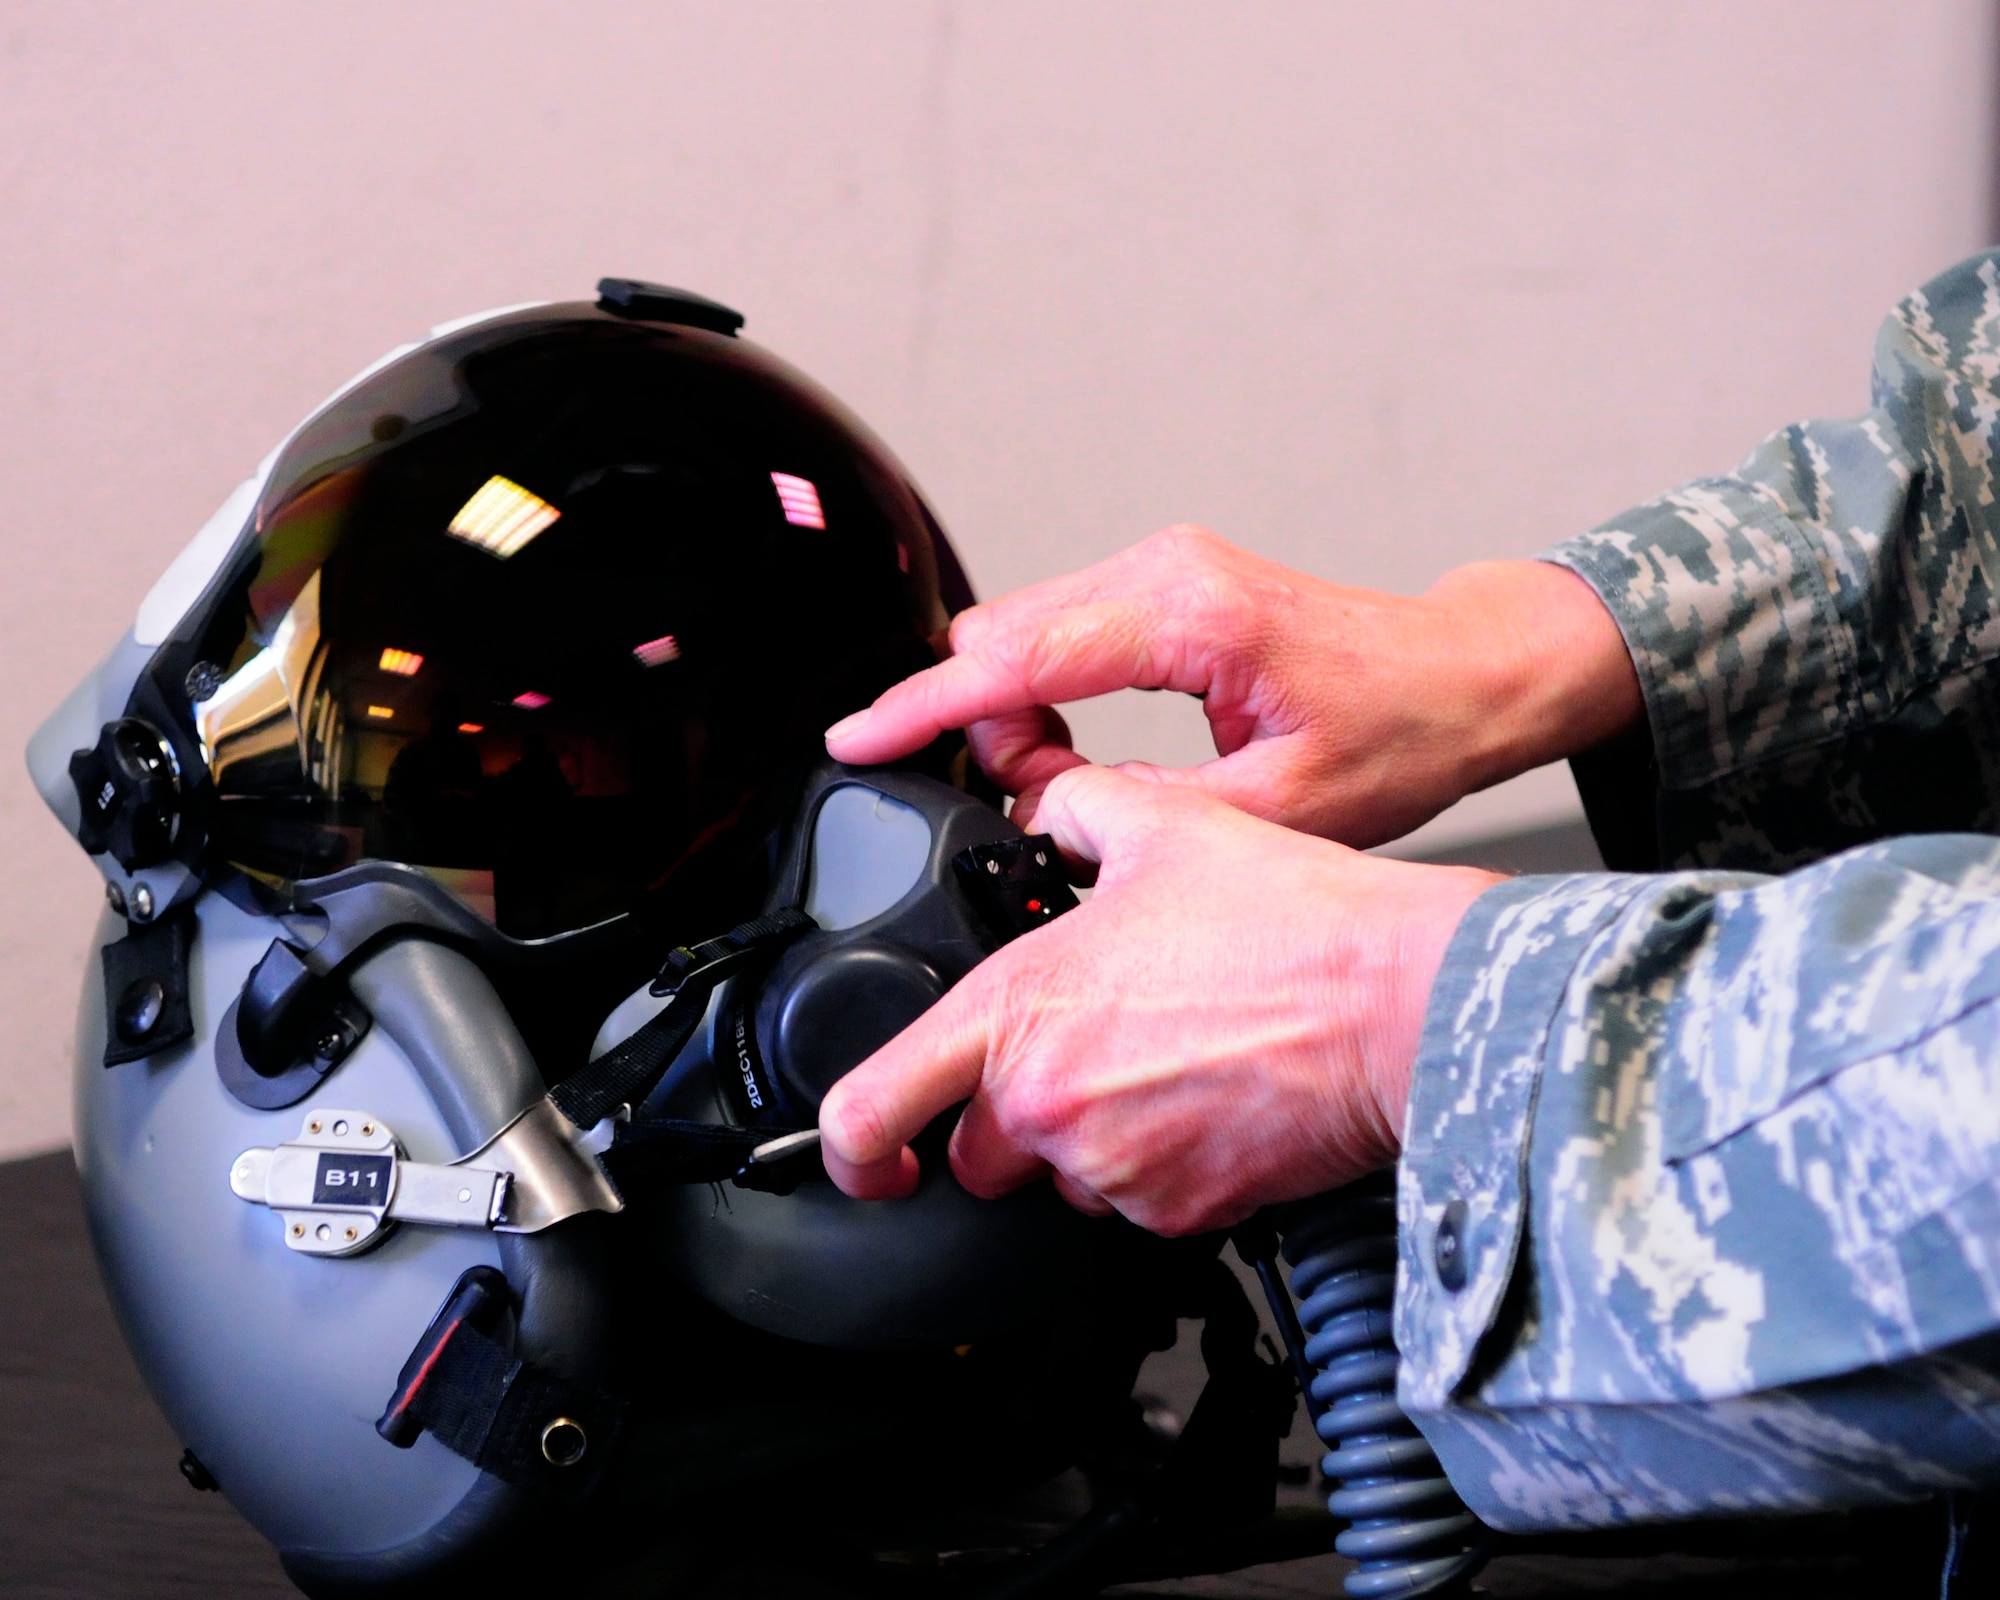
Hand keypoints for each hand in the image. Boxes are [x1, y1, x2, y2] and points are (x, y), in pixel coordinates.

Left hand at [818, 767, 1498, 1234]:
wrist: (1401, 1004)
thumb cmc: (1296, 923)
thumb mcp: (1166, 823)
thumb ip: (1079, 811)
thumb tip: (1060, 816)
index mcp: (1020, 1011)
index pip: (871, 1112)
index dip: (846, 1147)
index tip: (863, 1155)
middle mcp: (1051, 1105)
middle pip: (975, 1152)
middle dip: (1009, 1111)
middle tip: (1082, 1051)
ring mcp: (1116, 1169)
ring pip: (1061, 1177)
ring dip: (1089, 1134)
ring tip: (1167, 1058)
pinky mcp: (1181, 1211)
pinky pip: (1137, 1200)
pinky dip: (1158, 1158)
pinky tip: (1209, 1092)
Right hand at [826, 526, 1639, 846]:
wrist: (1464, 676)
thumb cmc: (1402, 731)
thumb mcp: (1276, 808)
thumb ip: (1144, 810)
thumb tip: (1050, 807)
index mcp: (1188, 616)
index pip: (1015, 658)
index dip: (923, 706)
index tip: (856, 740)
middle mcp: (1164, 571)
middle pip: (1000, 639)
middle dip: (981, 726)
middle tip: (1040, 803)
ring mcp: (1161, 569)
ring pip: (1021, 633)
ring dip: (1016, 712)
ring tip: (1072, 784)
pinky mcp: (1164, 584)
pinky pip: (1059, 631)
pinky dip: (1045, 692)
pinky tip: (1082, 749)